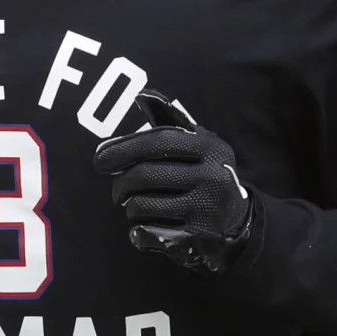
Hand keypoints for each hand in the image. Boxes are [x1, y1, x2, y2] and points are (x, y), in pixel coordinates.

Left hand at [93, 90, 255, 273]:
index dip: (123, 148)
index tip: (99, 159)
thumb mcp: (198, 144)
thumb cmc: (206, 174)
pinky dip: (137, 229)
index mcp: (211, 148)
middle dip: (120, 184)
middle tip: (117, 190)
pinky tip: (147, 225)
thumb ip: (169, 121)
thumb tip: (142, 96)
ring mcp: (206, 211)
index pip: (158, 142)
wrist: (237, 222)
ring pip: (140, 206)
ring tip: (138, 206)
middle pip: (143, 176)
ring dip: (130, 207)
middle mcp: (213, 177)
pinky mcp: (195, 240)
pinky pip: (146, 232)